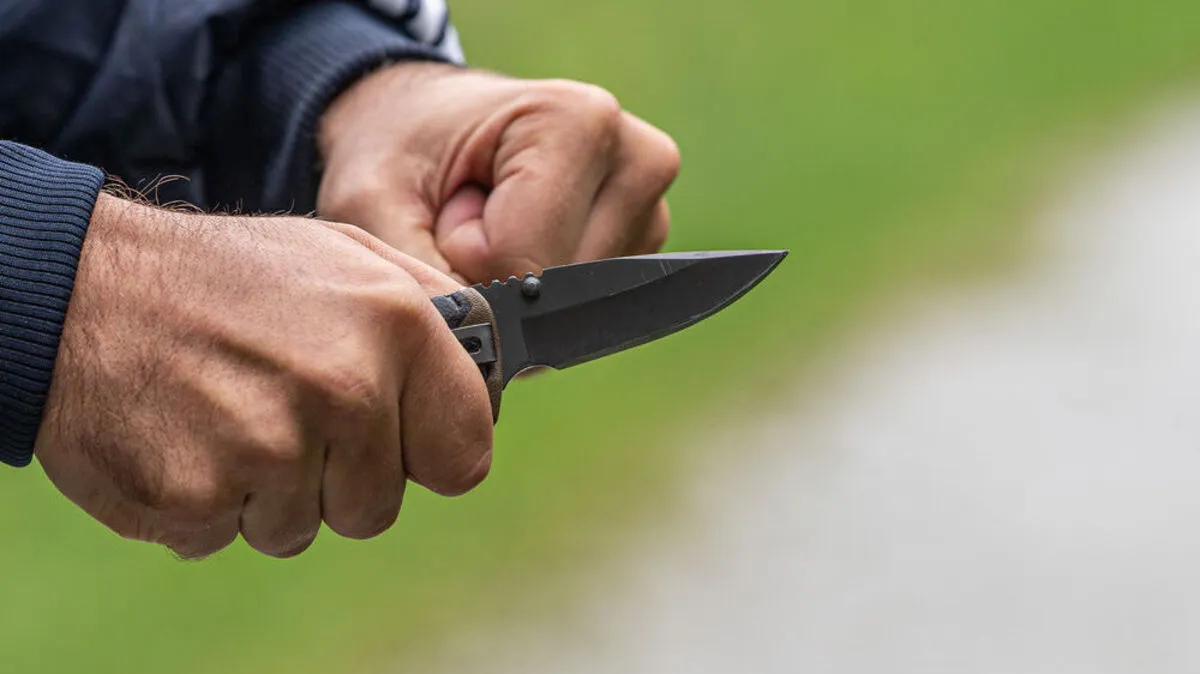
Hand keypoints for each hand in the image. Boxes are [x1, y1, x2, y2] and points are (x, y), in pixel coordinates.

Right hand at [34, 194, 492, 558]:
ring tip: (230, 413)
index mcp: (395, 326)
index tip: (400, 439)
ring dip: (270, 490)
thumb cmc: (225, 277)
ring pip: (303, 527)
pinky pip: (228, 535)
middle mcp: (343, 389)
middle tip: (284, 409)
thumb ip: (433, 312)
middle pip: (379, 505)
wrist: (81, 290)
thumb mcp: (346, 254)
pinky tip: (188, 436)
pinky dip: (209, 501)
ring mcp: (269, 448)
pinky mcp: (198, 496)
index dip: (429, 454)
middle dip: (338, 475)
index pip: (467, 456)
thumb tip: (493, 369)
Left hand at [316, 63, 680, 283]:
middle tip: (463, 218)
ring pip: (575, 310)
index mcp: (577, 121)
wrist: (425, 125)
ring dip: (518, 288)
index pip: (524, 259)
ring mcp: (653, 203)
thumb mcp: (371, 204)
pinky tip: (525, 241)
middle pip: (558, 290)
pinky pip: (588, 311)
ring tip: (493, 225)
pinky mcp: (648, 241)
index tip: (443, 210)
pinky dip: (542, 293)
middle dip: (494, 279)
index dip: (464, 259)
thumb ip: (419, 281)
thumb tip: (482, 356)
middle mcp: (638, 156)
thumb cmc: (398, 151)